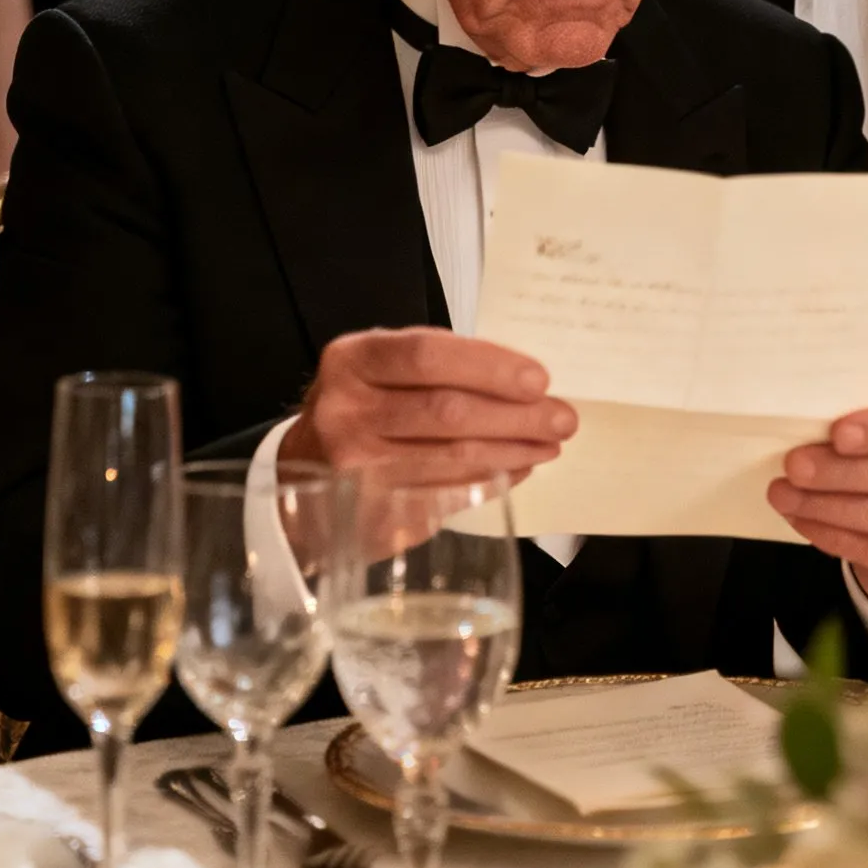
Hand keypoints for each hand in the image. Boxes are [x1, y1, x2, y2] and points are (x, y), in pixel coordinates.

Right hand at [280, 327, 577, 486]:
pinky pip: (446, 495)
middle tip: (562, 418)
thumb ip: (441, 368)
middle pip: (445, 410)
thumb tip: (528, 384)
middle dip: (515, 415)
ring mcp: (354, 469)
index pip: (427, 354)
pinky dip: (491, 480)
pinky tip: (518, 469)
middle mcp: (345, 411)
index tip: (539, 379)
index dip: (488, 366)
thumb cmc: (364, 409)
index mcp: (352, 359)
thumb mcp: (383, 372)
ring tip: (550, 444)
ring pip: (451, 458)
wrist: (305, 476)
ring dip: (512, 451)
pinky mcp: (372, 513)